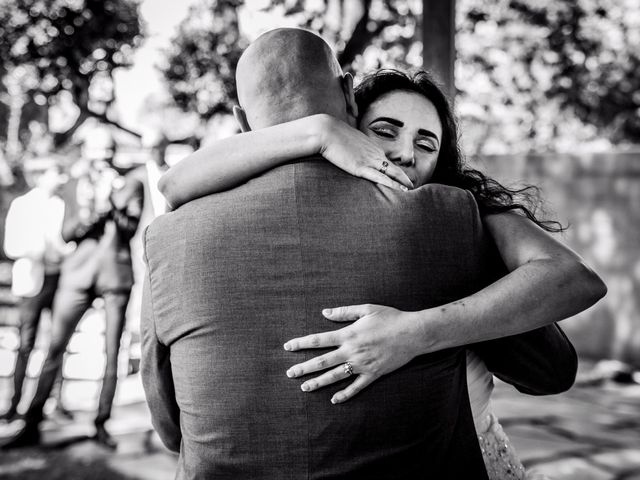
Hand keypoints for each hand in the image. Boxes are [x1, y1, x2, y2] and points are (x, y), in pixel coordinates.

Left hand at [283, 304, 419, 403]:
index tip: (288, 347)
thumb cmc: (390, 318)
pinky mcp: (373, 374)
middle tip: (289, 373)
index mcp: (349, 334)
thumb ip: (344, 311)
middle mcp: (352, 351)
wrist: (413, 333)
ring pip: (335, 376)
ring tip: (304, 387)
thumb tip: (325, 312)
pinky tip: (333, 400)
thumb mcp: (366, 309)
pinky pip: (356, 387)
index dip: (302, 343)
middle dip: (304, 367)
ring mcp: (362, 364)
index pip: (319, 340)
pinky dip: (345, 394)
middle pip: (322, 361)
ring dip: (318, 382)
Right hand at [316, 115, 413, 190]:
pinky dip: (392, 184)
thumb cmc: (333, 135)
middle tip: (412, 186)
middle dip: (404, 178)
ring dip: (402, 182)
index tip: (402, 179)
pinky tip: (400, 189)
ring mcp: (369, 160)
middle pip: (394, 167)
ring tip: (410, 190)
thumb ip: (354, 148)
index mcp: (372, 147)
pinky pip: (380, 178)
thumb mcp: (348, 140)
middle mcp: (374, 153)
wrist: (326, 131)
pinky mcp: (360, 167)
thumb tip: (352, 153)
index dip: (396, 171)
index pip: (388, 161)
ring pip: (392, 172)